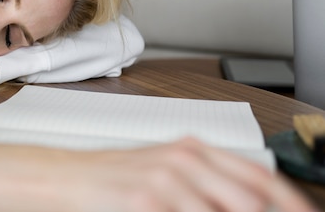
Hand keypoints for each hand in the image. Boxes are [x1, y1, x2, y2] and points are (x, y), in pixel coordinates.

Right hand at [0, 138, 317, 211]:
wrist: (65, 178)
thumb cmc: (113, 176)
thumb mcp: (165, 170)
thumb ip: (206, 184)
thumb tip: (247, 201)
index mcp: (193, 150)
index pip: (260, 178)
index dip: (289, 202)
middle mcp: (183, 161)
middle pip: (250, 200)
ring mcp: (165, 183)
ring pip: (224, 211)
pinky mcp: (144, 202)